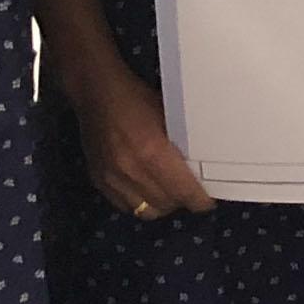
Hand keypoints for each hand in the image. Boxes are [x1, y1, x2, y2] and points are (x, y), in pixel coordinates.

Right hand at [73, 71, 217, 217]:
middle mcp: (131, 170)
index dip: (199, 201)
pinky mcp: (98, 180)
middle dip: (182, 201)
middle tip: (189, 191)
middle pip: (166, 204)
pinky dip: (140, 202)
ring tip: (168, 192)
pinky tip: (146, 190)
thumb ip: (182, 145)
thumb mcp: (169, 116)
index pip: (184, 192)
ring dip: (161, 204)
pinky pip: (125, 206)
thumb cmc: (136, 99)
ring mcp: (112, 178)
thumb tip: (201, 167)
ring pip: (146, 210)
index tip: (207, 201)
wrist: (95, 93)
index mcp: (152, 151)